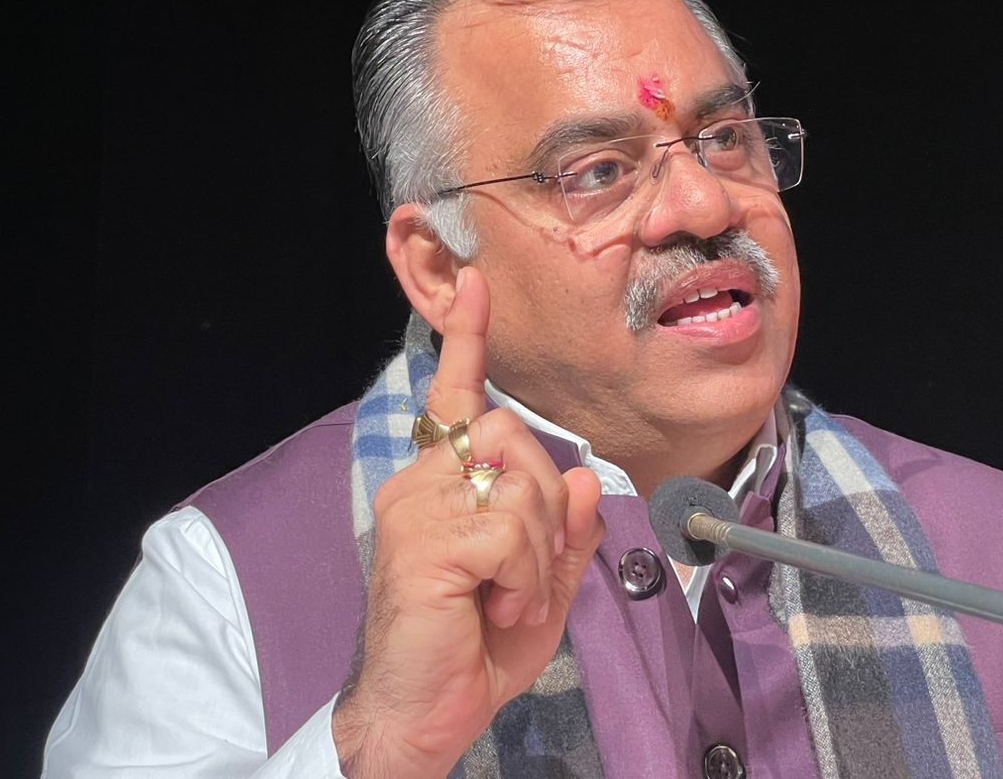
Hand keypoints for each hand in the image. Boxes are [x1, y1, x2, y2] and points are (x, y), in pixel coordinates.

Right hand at [332, 267, 603, 777]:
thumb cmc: (475, 648)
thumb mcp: (541, 586)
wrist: (422, 716)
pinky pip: (509, 527)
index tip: (478, 285)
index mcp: (442, 485)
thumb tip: (587, 476)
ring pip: (518, 479)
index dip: (470, 343)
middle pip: (515, 437)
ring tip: (511, 595)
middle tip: (530, 571)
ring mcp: (415, 507)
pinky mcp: (422, 540)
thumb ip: (565, 533)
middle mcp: (420, 482)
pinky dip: (525, 572)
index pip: (457, 401)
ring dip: (539, 545)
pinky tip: (499, 605)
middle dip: (547, 502)